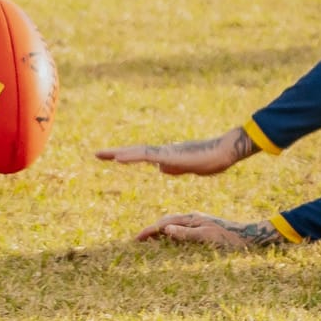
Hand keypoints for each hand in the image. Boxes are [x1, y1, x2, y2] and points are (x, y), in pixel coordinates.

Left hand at [97, 127, 257, 176]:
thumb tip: (159, 169)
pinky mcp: (171, 155)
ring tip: (101, 155)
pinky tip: (119, 158)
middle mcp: (163, 151)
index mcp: (167, 156)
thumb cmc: (211, 160)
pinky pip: (147, 155)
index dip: (126, 156)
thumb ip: (174, 168)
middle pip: (135, 151)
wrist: (224, 152)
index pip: (142, 155)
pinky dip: (131, 156)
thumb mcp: (187, 168)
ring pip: (138, 152)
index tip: (110, 158)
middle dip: (115, 153)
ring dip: (119, 153)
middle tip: (96, 154)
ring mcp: (167, 152)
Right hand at [136, 212, 281, 248]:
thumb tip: (165, 229)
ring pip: (173, 225)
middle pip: (166, 222)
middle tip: (138, 240)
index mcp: (192, 218)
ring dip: (160, 232)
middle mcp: (193, 218)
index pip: (165, 223)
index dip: (149, 231)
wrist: (248, 236)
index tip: (136, 239)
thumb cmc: (228, 238)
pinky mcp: (202, 228)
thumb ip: (186, 233)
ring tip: (148, 241)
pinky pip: (181, 230)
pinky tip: (169, 240)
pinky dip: (170, 234)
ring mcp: (198, 222)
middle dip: (151, 230)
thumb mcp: (206, 237)